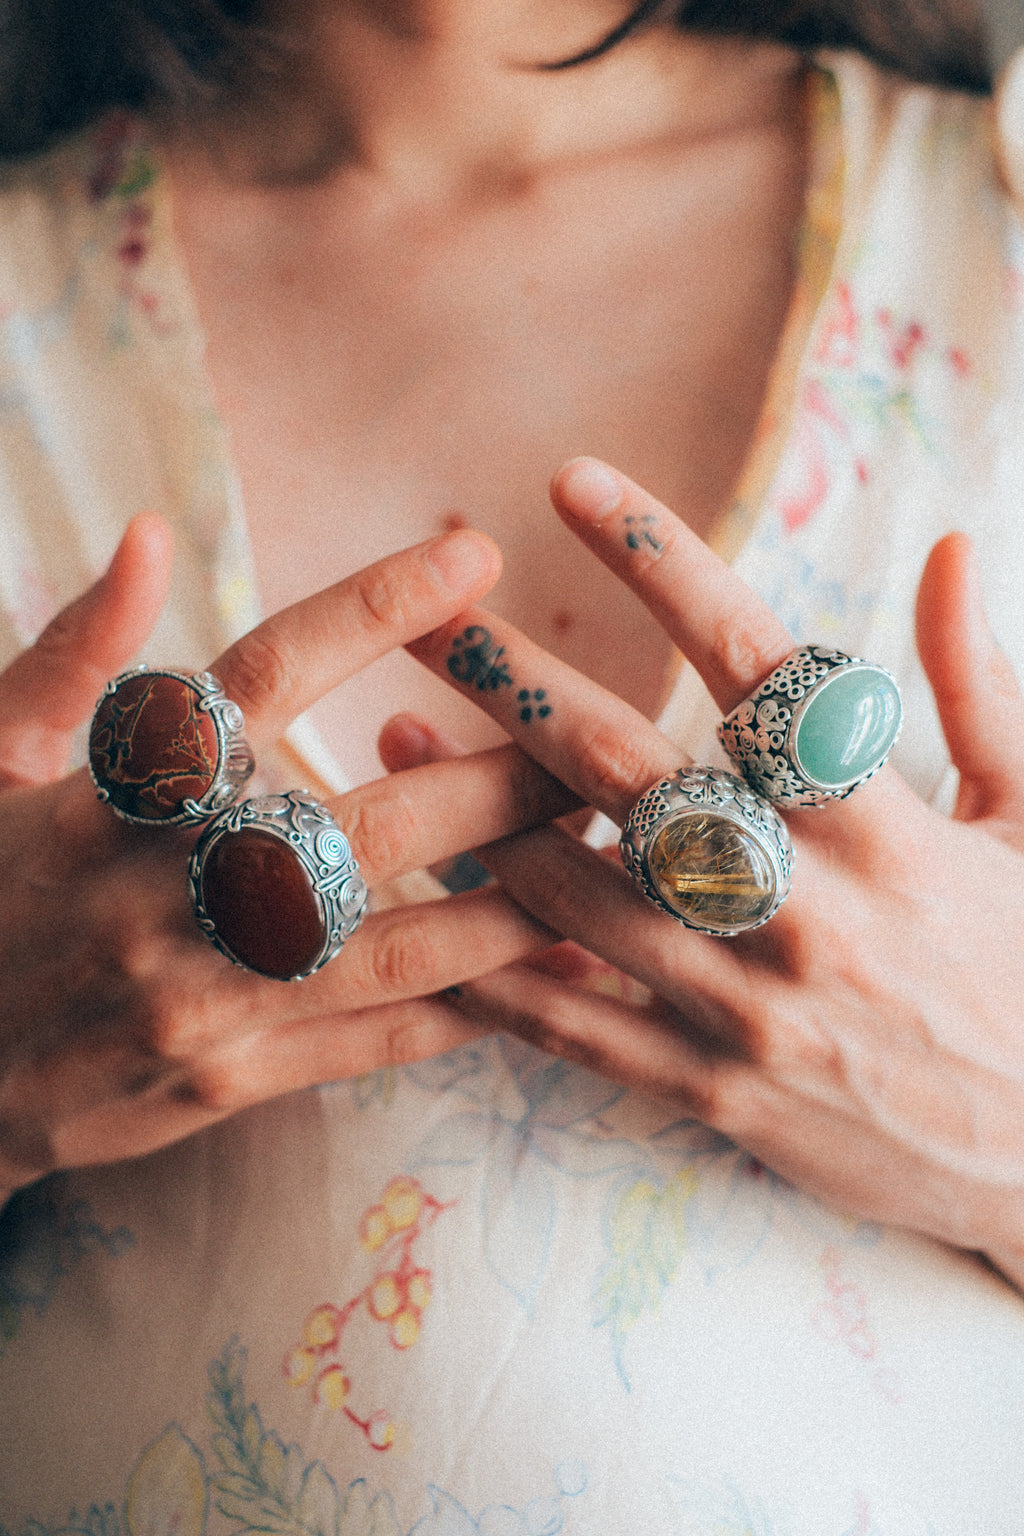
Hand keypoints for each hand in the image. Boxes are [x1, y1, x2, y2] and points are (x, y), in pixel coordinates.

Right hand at [0, 517, 575, 1202]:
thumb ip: (75, 650)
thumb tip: (149, 532)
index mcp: (115, 792)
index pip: (262, 672)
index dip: (375, 608)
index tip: (474, 555)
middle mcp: (169, 891)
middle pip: (371, 822)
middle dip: (500, 780)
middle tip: (599, 739)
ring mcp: (204, 996)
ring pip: (397, 946)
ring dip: (518, 900)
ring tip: (611, 857)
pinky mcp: (227, 1080)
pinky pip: (372, 1042)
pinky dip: (470, 1007)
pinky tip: (552, 973)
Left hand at [397, 458, 1023, 1286]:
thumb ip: (971, 683)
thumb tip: (943, 544)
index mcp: (881, 819)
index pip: (752, 658)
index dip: (657, 560)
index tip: (572, 483)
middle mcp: (803, 906)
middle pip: (621, 767)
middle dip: (510, 680)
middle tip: (422, 615)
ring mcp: (746, 1007)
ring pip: (569, 897)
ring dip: (470, 814)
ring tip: (394, 746)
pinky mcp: (713, 1091)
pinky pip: (577, 1026)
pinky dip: (495, 968)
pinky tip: (428, 907)